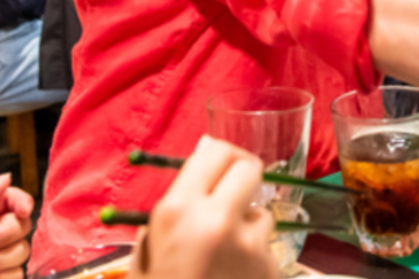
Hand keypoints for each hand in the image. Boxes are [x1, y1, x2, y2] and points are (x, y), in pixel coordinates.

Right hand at [136, 136, 277, 278]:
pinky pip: (266, 247)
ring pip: (262, 212)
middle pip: (249, 168)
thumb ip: (175, 199)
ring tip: (225, 251)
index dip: (220, 154)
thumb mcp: (149, 243)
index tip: (219, 164)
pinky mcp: (269, 268)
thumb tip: (204, 153)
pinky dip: (254, 256)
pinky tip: (233, 273)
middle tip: (233, 191)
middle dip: (242, 176)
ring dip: (248, 223)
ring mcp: (248, 246)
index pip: (216, 151)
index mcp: (178, 210)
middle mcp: (217, 221)